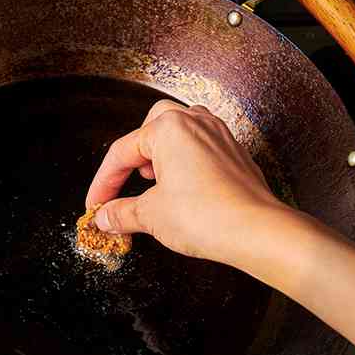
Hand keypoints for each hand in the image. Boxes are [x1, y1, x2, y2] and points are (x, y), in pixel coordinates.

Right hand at [85, 101, 290, 269]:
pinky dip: (186, 165)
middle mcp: (196, 122)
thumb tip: (106, 217)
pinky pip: (202, 151)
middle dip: (134, 157)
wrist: (257, 231)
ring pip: (180, 134)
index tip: (97, 203)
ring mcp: (220, 136)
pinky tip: (185, 190)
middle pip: (151, 128)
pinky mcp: (236, 155)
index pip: (122, 152)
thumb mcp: (152, 216)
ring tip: (155, 183)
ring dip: (162, 156)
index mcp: (169, 127)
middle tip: (125, 184)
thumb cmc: (209, 217)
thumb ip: (122, 213)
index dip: (104, 182)